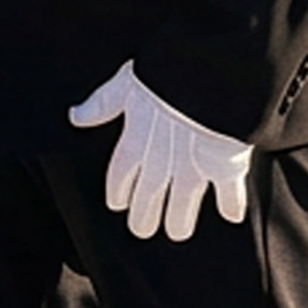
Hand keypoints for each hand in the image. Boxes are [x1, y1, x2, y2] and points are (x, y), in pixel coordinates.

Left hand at [69, 62, 253, 240]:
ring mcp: (193, 168)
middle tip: (142, 230)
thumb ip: (102, 104)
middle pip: (148, 197)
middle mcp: (162, 162)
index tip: (118, 204)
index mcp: (135, 141)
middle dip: (144, 215)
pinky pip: (229, 194)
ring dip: (179, 220)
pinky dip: (231, 205)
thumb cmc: (167, 75)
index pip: (121, 175)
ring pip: (182, 205)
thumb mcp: (125, 84)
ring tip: (177, 232)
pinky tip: (232, 216)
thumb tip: (76, 116)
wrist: (208, 78)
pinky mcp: (226, 167)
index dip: (119, 191)